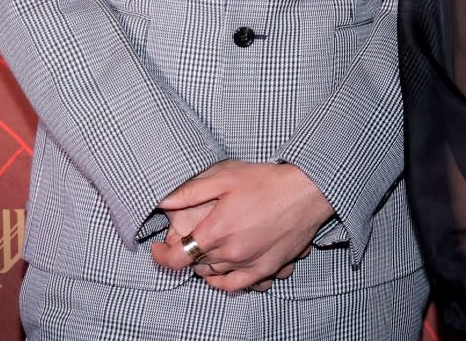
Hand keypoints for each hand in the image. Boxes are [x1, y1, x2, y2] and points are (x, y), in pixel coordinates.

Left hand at [158, 160, 335, 292]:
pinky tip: (223, 271)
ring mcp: (250, 264)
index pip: (177, 257)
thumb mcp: (225, 178)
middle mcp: (231, 253)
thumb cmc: (268, 181)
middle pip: (196, 264)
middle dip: (188, 253)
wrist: (308, 191)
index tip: (158, 249)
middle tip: (190, 239)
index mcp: (216, 231)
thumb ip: (190, 192)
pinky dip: (225, 281)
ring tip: (207, 252)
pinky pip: (238, 286)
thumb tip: (162, 200)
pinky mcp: (267, 269)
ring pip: (215, 275)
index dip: (161, 256)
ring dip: (205, 266)